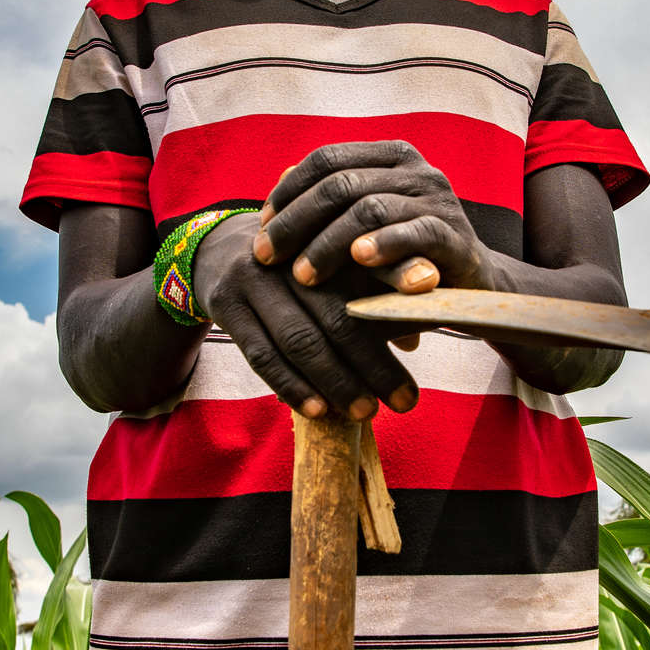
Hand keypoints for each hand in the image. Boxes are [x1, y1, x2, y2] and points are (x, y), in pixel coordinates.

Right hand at [191, 213, 419, 418]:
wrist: (218, 250)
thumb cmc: (297, 269)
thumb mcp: (335, 269)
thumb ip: (375, 296)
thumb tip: (417, 340)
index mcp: (324, 236)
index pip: (370, 265)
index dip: (399, 283)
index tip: (431, 322)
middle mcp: (291, 253)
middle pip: (337, 313)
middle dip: (374, 363)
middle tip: (406, 400)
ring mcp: (255, 277)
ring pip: (300, 338)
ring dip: (336, 382)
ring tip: (366, 413)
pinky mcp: (227, 304)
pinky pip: (262, 355)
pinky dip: (293, 386)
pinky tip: (319, 411)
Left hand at [252, 141, 489, 289]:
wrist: (470, 289)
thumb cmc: (404, 257)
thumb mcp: (363, 228)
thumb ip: (329, 207)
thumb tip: (277, 185)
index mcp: (391, 157)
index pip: (327, 159)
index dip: (288, 191)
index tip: (260, 227)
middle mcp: (417, 169)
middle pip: (341, 183)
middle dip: (296, 222)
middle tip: (266, 256)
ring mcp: (438, 200)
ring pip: (370, 208)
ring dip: (328, 243)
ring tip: (302, 275)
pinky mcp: (456, 235)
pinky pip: (416, 233)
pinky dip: (384, 245)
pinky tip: (357, 261)